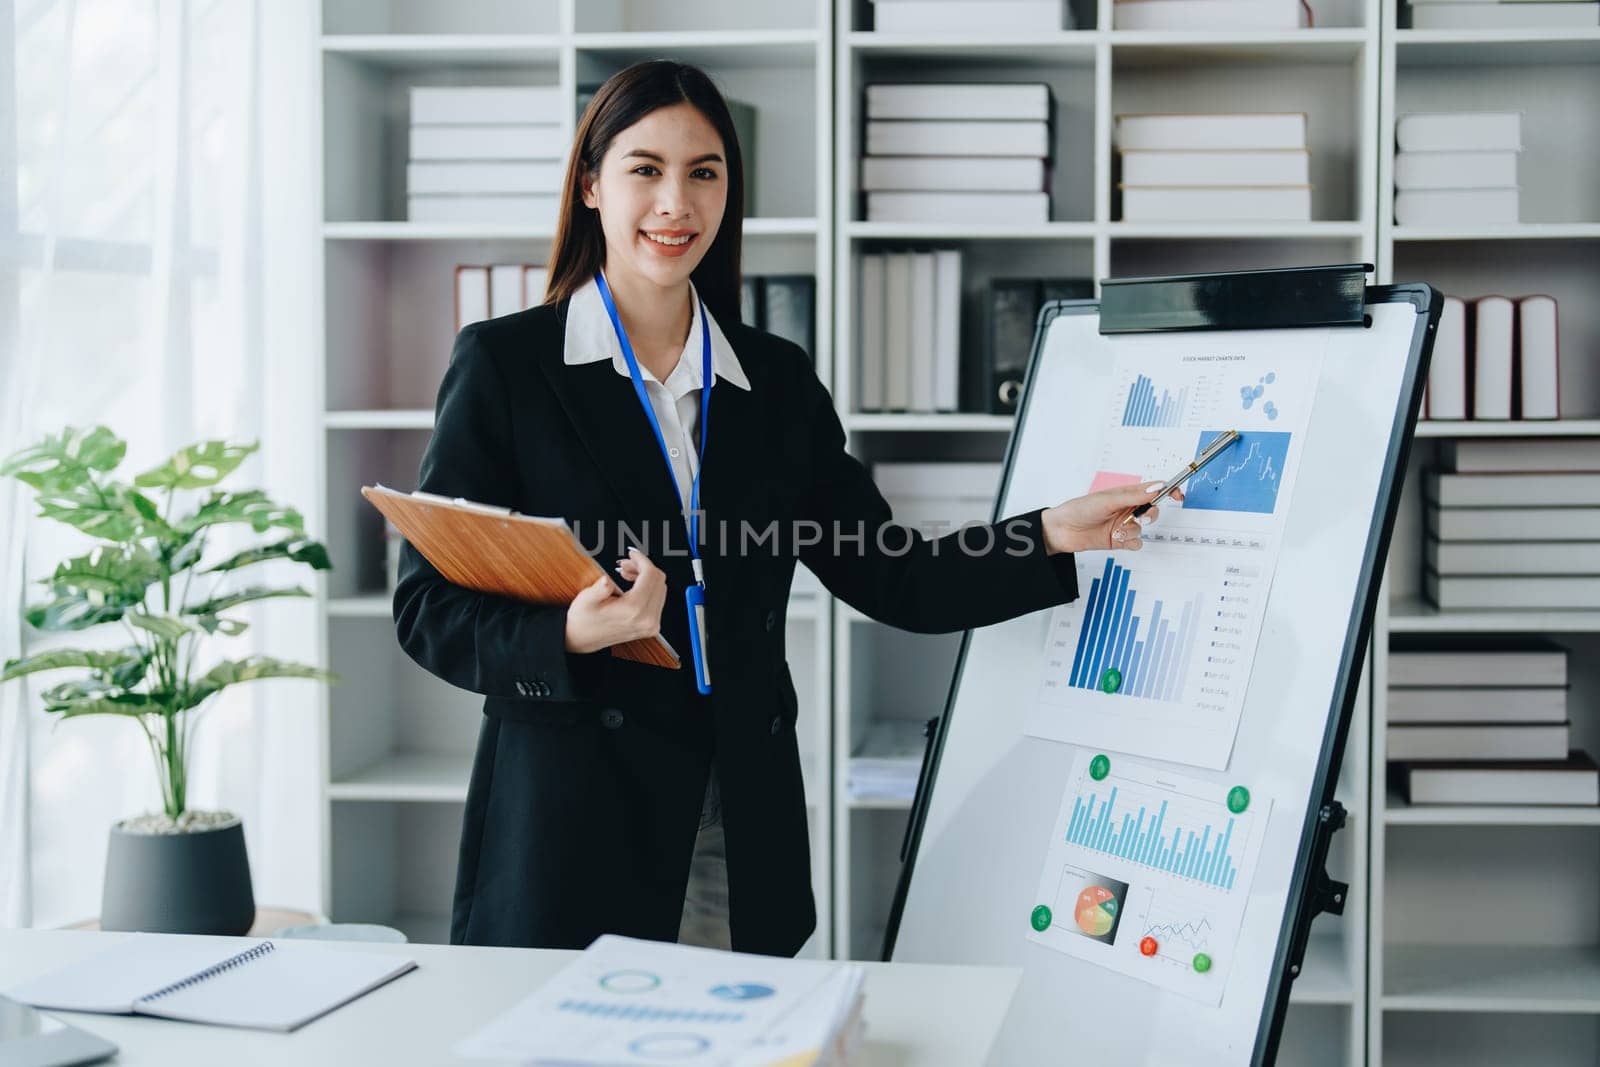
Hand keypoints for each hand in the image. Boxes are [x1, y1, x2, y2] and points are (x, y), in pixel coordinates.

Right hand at [563, 548, 668, 653]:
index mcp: (634, 610)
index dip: (642, 559)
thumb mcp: (586, 600)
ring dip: (645, 576)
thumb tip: (607, 580)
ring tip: (626, 573)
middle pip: (658, 580)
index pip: (650, 575)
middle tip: (625, 563)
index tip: (632, 553)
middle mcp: (647, 619)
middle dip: (643, 567)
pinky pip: (658, 599)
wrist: (582, 639)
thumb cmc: (583, 620)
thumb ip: (599, 589)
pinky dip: (648, 587)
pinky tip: (632, 584)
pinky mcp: (651, 626)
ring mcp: (651, 624)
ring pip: (660, 588)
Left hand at [1040, 482, 1183, 554]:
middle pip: (1153, 510)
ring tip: (1116, 531)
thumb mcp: (1107, 500)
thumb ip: (1133, 496)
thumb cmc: (1079, 509)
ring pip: (1143, 528)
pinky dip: (1129, 542)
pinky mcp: (1119, 540)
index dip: (1168, 490)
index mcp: (1126, 494)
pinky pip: (1136, 542)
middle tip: (1140, 518)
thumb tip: (1157, 488)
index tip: (1178, 495)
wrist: (1061, 531)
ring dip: (1132, 530)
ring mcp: (1124, 524)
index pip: (1153, 489)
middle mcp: (1127, 508)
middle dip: (1150, 515)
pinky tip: (1117, 539)